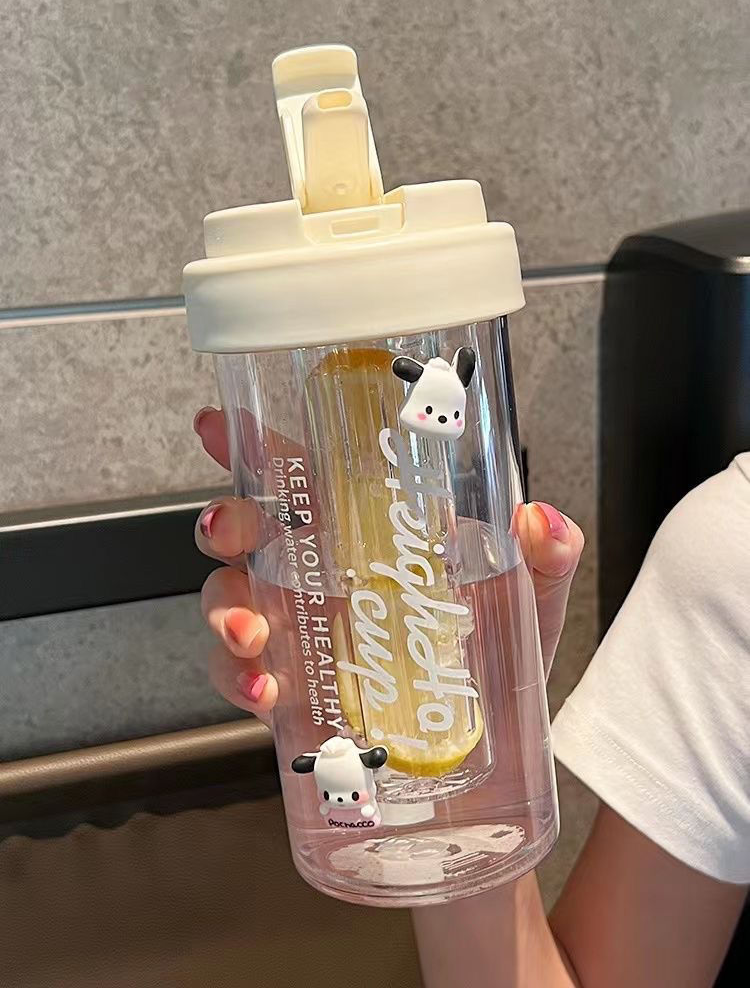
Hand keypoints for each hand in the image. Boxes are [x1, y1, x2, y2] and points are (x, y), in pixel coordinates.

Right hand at [193, 406, 583, 725]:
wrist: (489, 749)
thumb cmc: (500, 656)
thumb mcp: (530, 598)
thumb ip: (545, 558)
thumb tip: (542, 522)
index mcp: (366, 532)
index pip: (303, 474)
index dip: (256, 445)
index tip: (217, 424)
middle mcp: (320, 573)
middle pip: (247, 530)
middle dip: (225, 522)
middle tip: (230, 531)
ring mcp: (298, 631)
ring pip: (228, 599)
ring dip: (223, 609)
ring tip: (249, 633)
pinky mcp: (291, 689)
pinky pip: (242, 676)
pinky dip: (239, 680)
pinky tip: (264, 690)